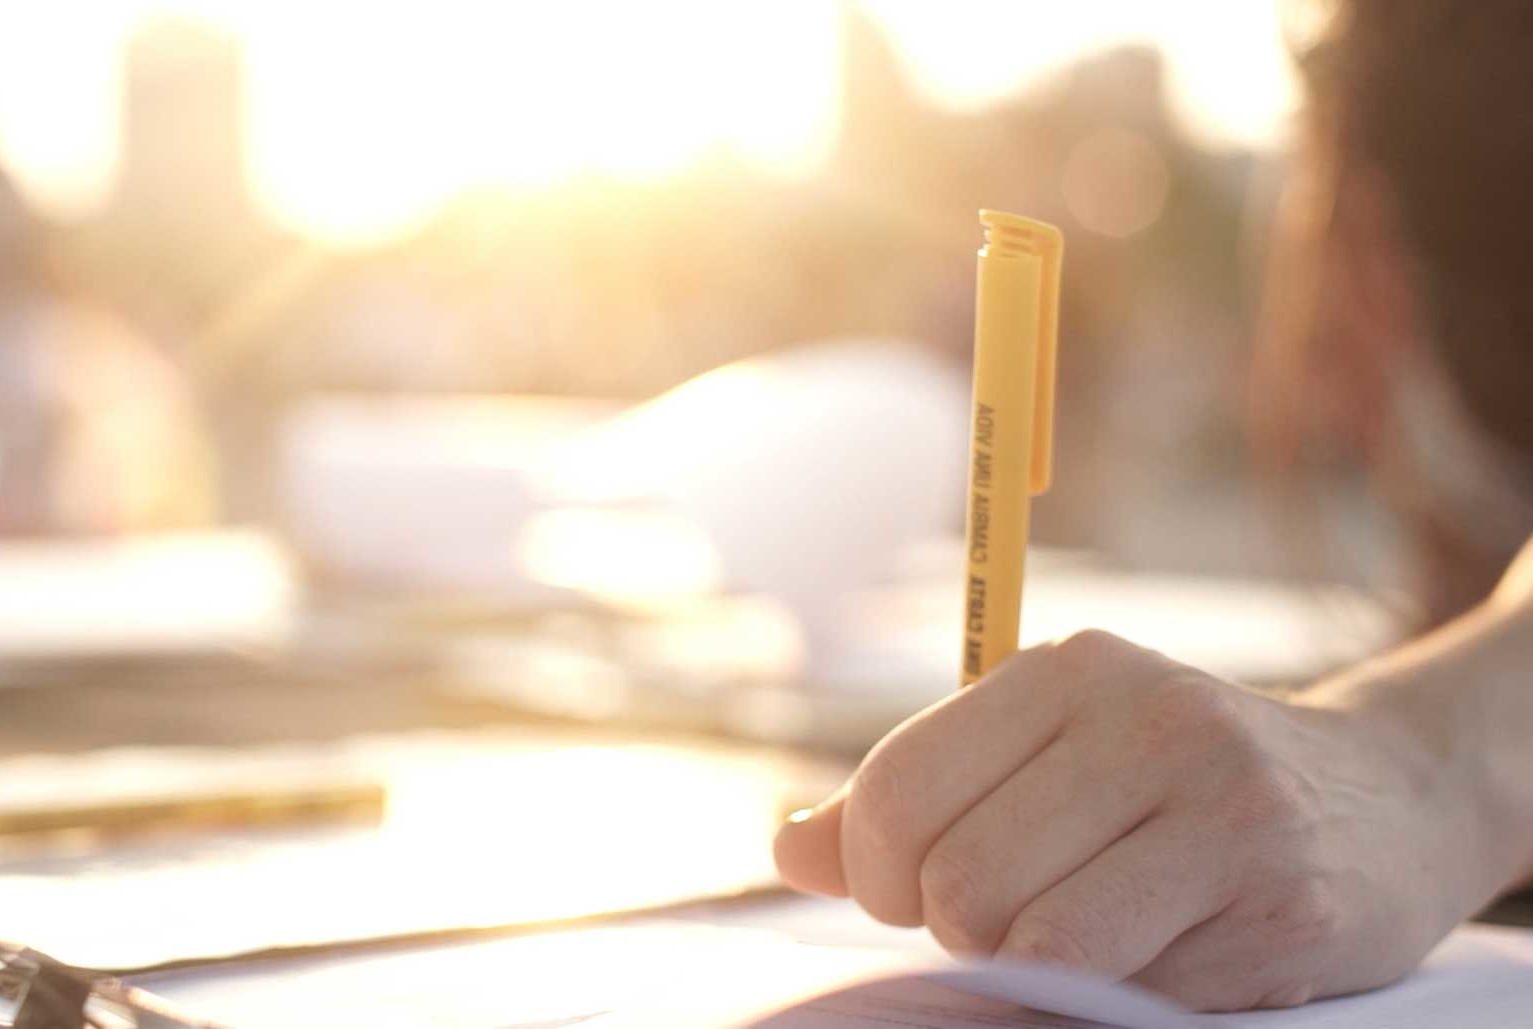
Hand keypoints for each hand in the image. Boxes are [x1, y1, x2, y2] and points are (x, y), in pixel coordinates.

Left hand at [774, 630, 1503, 1010]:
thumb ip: (912, 799)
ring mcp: (1221, 806)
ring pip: (1034, 942)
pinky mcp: (1280, 899)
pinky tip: (1165, 951)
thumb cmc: (1172, 783)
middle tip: (1014, 920)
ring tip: (1084, 935)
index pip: (894, 792)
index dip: (877, 875)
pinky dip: (1117, 994)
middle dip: (960, 931)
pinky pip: (1129, 989)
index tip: (917, 894)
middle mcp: (1143, 719)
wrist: (1388, 795)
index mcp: (1062, 670)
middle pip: (955, 881)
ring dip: (1034, 969)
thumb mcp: (1043, 754)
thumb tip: (784, 845)